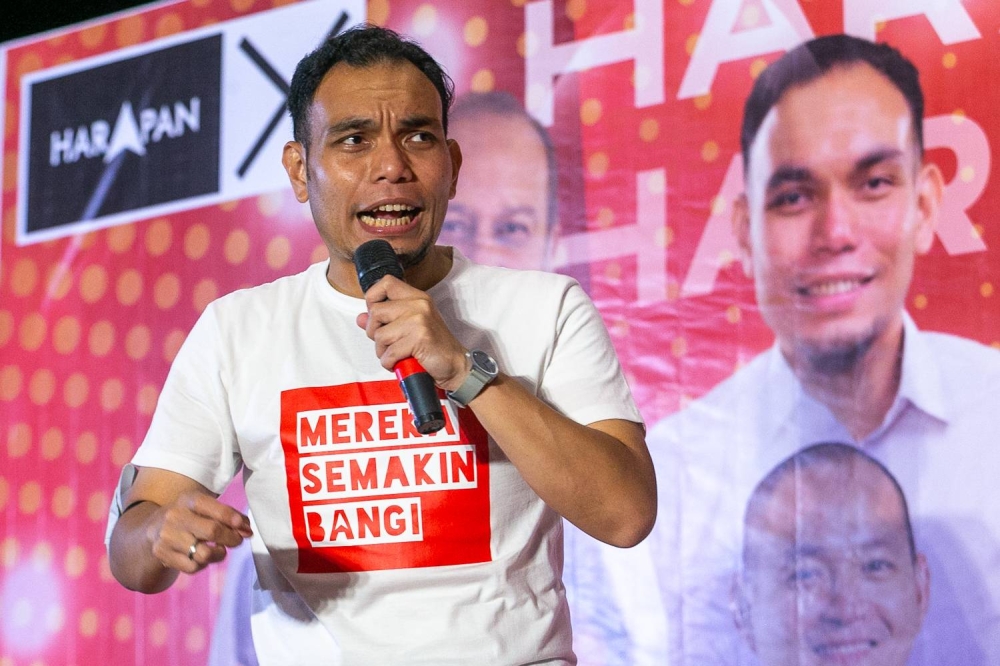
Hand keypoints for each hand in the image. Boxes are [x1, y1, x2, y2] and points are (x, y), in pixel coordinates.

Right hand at [144, 492, 251, 573]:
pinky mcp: (162, 554)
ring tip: (220, 550)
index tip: (245, 527)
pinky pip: (193, 567)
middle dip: (232, 538)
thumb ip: (228, 515)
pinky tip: (201, 556)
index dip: (234, 519)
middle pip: (213, 531)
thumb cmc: (189, 517)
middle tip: (238, 540)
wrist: (152, 529)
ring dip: (219, 554)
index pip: (217, 509)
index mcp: (189, 500)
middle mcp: (175, 516)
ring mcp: (166, 536)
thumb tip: (248, 530)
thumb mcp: (204, 508)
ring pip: (204, 554)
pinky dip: (203, 564)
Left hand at [356, 275, 468, 390]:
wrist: (454, 365)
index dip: (373, 297)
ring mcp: (419, 320)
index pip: (386, 282)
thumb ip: (384, 321)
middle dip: (374, 332)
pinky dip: (390, 363)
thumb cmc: (433, 347)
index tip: (376, 314)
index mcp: (417, 297)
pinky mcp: (419, 338)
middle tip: (388, 342)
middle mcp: (418, 304)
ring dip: (383, 351)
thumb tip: (361, 318)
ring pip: (379, 335)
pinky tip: (401, 362)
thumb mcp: (409, 327)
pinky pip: (389, 353)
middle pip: (376, 312)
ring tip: (397, 354)